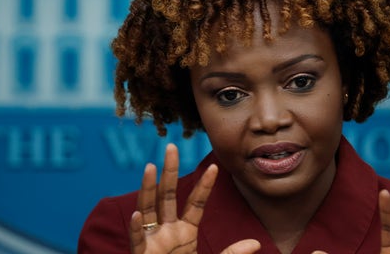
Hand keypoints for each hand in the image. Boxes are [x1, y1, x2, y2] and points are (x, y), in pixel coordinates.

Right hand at [129, 143, 260, 253]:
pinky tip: (136, 213)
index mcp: (186, 233)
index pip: (196, 204)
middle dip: (169, 172)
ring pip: (148, 209)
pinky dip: (134, 228)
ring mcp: (152, 242)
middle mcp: (167, 232)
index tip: (215, 167)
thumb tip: (255, 243)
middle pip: (168, 196)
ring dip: (148, 189)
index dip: (205, 187)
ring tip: (149, 167)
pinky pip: (136, 240)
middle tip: (172, 147)